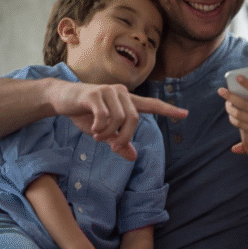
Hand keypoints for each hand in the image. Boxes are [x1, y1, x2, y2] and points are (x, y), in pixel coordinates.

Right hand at [51, 81, 187, 160]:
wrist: (62, 99)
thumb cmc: (84, 114)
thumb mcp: (102, 132)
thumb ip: (118, 142)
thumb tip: (133, 157)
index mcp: (127, 101)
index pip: (152, 105)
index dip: (168, 111)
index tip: (185, 114)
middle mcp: (121, 93)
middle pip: (134, 119)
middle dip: (125, 136)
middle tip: (113, 145)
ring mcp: (108, 91)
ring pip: (119, 119)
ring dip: (108, 133)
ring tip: (97, 135)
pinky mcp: (95, 93)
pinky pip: (105, 115)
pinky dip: (100, 127)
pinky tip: (93, 129)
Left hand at [218, 75, 247, 151]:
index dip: (247, 84)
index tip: (238, 77)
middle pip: (243, 104)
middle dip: (230, 96)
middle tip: (220, 90)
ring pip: (239, 115)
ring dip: (230, 108)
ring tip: (226, 102)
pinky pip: (241, 126)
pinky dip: (234, 119)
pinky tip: (231, 114)